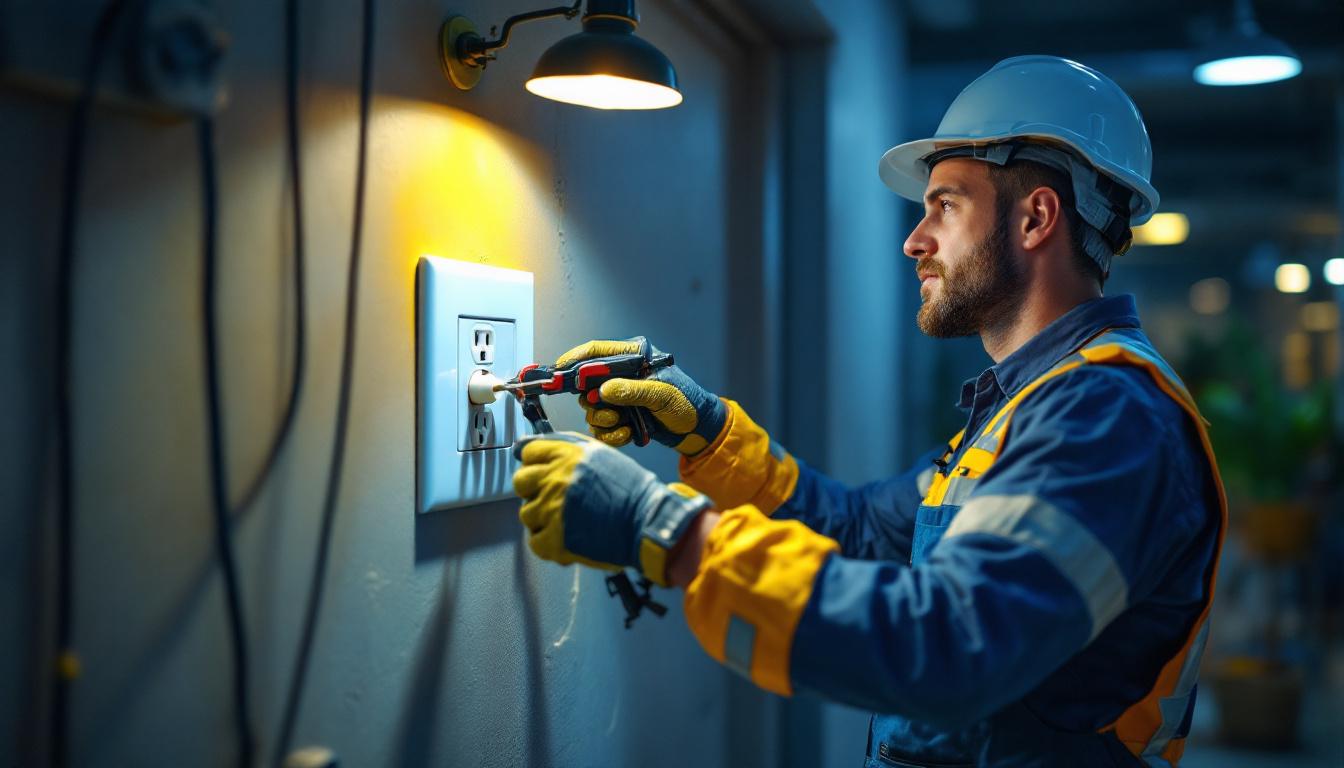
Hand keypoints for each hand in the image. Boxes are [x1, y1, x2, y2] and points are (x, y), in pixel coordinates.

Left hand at [511, 431, 712, 584]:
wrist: (647, 520)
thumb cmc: (630, 488)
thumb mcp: (600, 454)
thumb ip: (568, 449)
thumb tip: (536, 448)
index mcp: (566, 456)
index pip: (529, 453)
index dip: (536, 462)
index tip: (541, 471)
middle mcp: (554, 480)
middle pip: (521, 481)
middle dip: (534, 488)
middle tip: (553, 496)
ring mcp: (552, 510)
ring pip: (527, 512)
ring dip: (542, 516)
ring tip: (566, 518)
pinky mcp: (554, 539)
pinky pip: (534, 540)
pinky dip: (547, 541)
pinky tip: (565, 535)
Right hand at [555, 337, 727, 454]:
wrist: (699, 429)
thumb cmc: (687, 402)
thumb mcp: (663, 394)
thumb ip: (634, 391)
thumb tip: (604, 390)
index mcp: (633, 358)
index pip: (597, 352)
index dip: (575, 359)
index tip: (559, 370)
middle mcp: (623, 376)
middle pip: (588, 383)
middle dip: (594, 401)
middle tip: (608, 410)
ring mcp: (620, 397)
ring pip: (593, 408)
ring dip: (604, 420)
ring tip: (623, 423)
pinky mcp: (621, 417)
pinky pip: (602, 427)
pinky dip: (611, 434)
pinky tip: (628, 435)